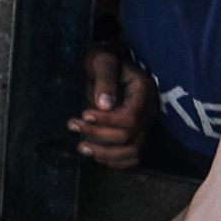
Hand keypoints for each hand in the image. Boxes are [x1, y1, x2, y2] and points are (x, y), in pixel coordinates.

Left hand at [68, 47, 150, 166]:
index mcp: (143, 90)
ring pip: (133, 151)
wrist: (108, 64)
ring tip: (81, 147)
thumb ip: (105, 80)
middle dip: (98, 135)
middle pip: (129, 136)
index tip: (83, 115)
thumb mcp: (102, 60)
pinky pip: (132, 156)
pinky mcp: (136, 133)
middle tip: (72, 125)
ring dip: (105, 154)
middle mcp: (148, 110)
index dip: (106, 121)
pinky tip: (95, 155)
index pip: (130, 117)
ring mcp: (144, 123)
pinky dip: (115, 161)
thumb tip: (103, 105)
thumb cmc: (104, 59)